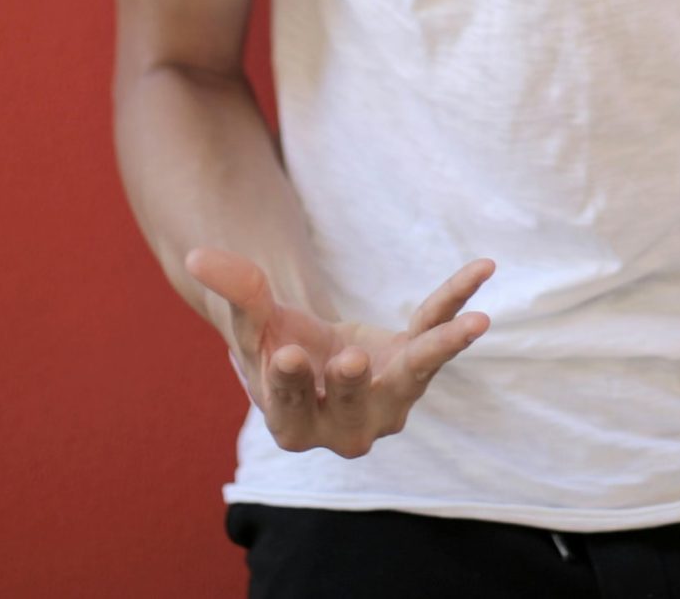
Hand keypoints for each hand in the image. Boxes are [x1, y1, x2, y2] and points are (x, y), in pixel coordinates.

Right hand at [184, 247, 494, 458]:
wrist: (314, 358)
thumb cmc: (273, 347)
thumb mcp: (252, 324)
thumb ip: (234, 292)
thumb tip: (197, 254)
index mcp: (295, 425)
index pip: (292, 407)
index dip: (291, 383)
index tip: (288, 355)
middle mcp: (347, 426)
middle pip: (355, 406)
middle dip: (353, 384)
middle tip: (352, 359)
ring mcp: (389, 399)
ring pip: (414, 375)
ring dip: (441, 348)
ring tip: (474, 325)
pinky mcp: (415, 366)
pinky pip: (435, 333)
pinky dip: (456, 301)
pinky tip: (483, 268)